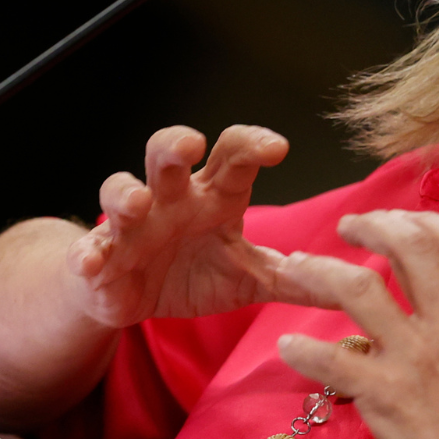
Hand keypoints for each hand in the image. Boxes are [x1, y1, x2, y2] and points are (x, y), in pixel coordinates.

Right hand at [68, 125, 290, 327]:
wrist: (133, 297)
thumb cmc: (192, 273)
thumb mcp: (247, 277)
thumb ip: (293, 278)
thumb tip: (352, 283)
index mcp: (211, 195)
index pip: (233, 155)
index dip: (252, 144)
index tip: (277, 148)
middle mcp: (170, 198)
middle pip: (167, 152)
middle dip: (176, 142)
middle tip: (192, 144)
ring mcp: (130, 225)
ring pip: (120, 189)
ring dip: (125, 193)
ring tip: (137, 204)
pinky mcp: (99, 257)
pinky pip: (88, 250)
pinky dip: (86, 255)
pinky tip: (90, 263)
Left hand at [273, 211, 438, 438]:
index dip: (419, 219)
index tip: (393, 219)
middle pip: (408, 246)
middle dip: (370, 225)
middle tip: (345, 227)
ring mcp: (419, 359)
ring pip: (359, 288)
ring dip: (319, 271)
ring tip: (298, 268)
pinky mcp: (387, 396)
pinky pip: (332, 359)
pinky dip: (302, 348)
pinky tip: (287, 346)